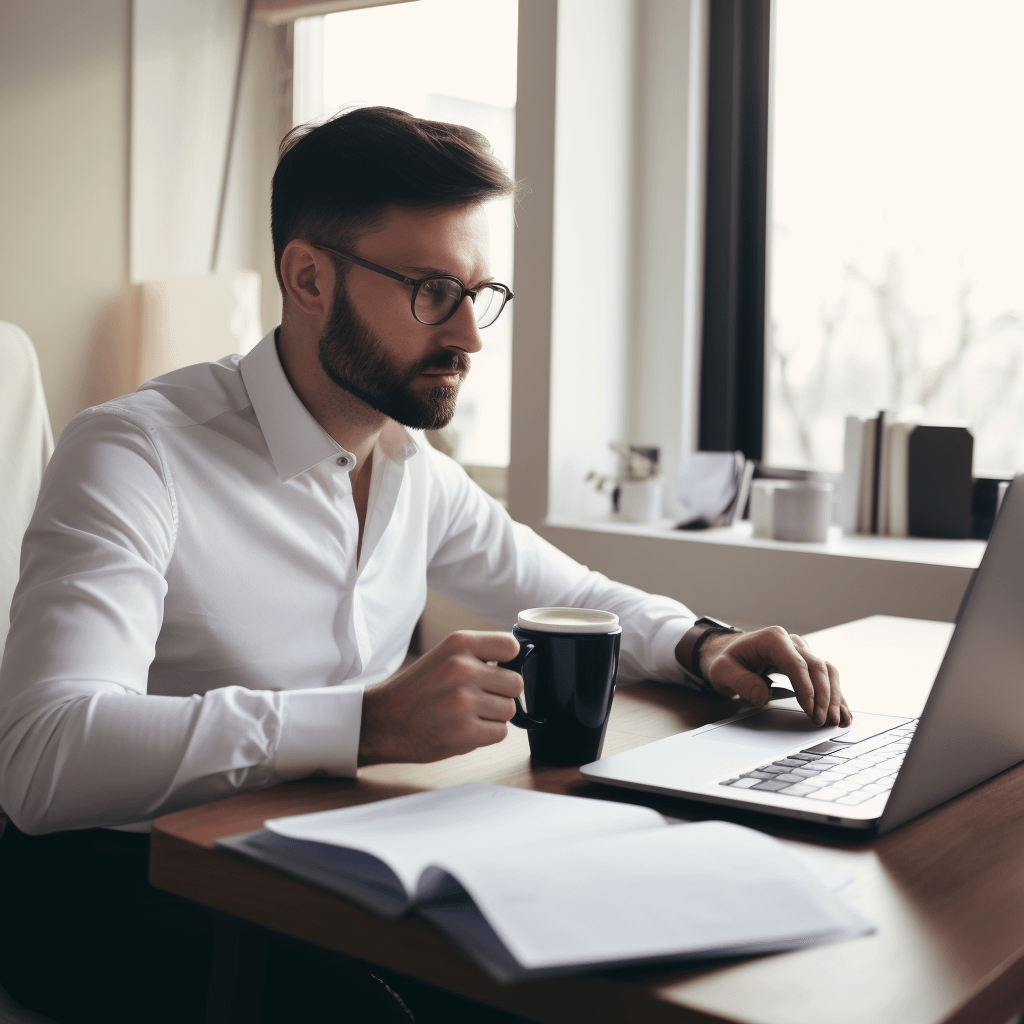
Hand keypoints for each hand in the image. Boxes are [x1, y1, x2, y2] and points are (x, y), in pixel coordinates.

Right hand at [359, 631, 522, 765]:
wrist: (382, 721)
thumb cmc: (418, 690)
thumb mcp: (445, 657)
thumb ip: (480, 656)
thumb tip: (521, 660)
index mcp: (459, 644)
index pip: (511, 646)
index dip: (509, 662)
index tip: (497, 670)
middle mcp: (462, 669)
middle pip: (516, 684)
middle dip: (501, 694)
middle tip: (477, 699)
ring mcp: (463, 702)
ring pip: (509, 711)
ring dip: (493, 716)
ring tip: (466, 714)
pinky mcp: (464, 733)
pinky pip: (500, 733)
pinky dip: (487, 735)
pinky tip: (464, 729)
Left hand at [693, 626, 850, 726]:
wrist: (727, 652)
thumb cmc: (725, 660)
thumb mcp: (722, 671)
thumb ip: (741, 682)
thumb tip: (762, 696)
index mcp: (772, 639)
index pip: (796, 664)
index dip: (807, 689)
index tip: (811, 711)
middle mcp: (792, 642)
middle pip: (816, 667)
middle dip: (824, 696)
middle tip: (824, 721)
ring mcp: (802, 651)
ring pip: (827, 671)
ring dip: (834, 696)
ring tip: (837, 720)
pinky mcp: (806, 663)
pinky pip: (827, 677)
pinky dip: (836, 694)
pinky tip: (842, 711)